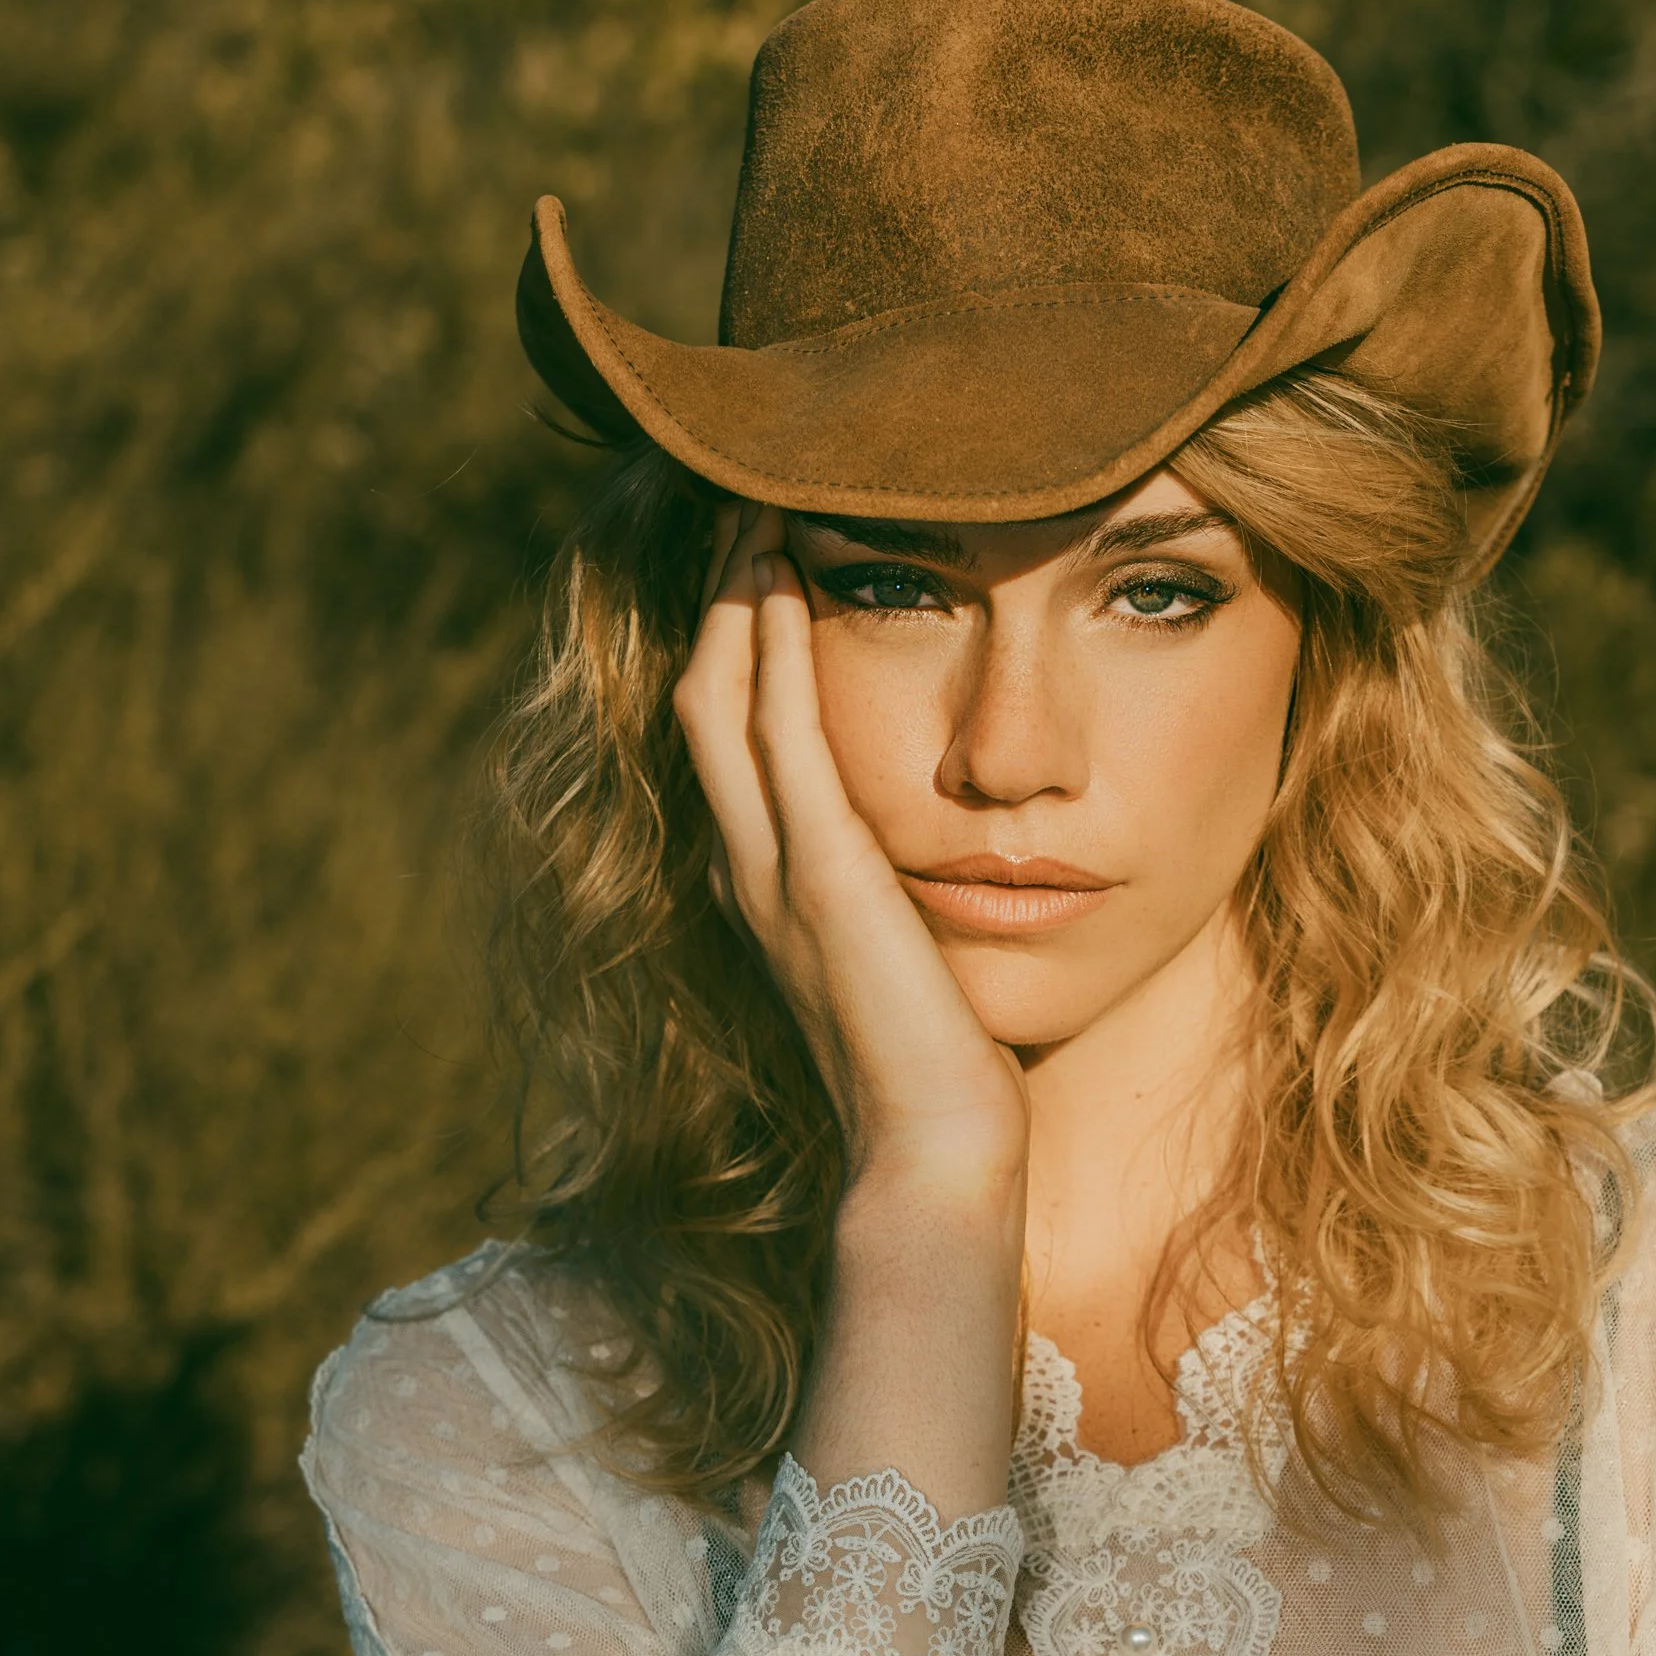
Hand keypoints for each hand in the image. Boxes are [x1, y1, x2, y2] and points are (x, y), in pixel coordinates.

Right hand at [674, 508, 1026, 1208]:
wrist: (934, 1155)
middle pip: (707, 697)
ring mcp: (777, 871)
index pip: (733, 736)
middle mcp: (754, 869)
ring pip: (727, 701)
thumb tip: (948, 852)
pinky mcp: (822, 876)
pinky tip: (787, 581)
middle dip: (721, 598)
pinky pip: (782, 737)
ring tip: (753, 508)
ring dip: (738, 600)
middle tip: (742, 500)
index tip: (763, 560)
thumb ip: (903, 899)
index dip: (739, 644)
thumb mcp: (914, 959)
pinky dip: (778, 652)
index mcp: (775, 885)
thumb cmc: (946, 1073)